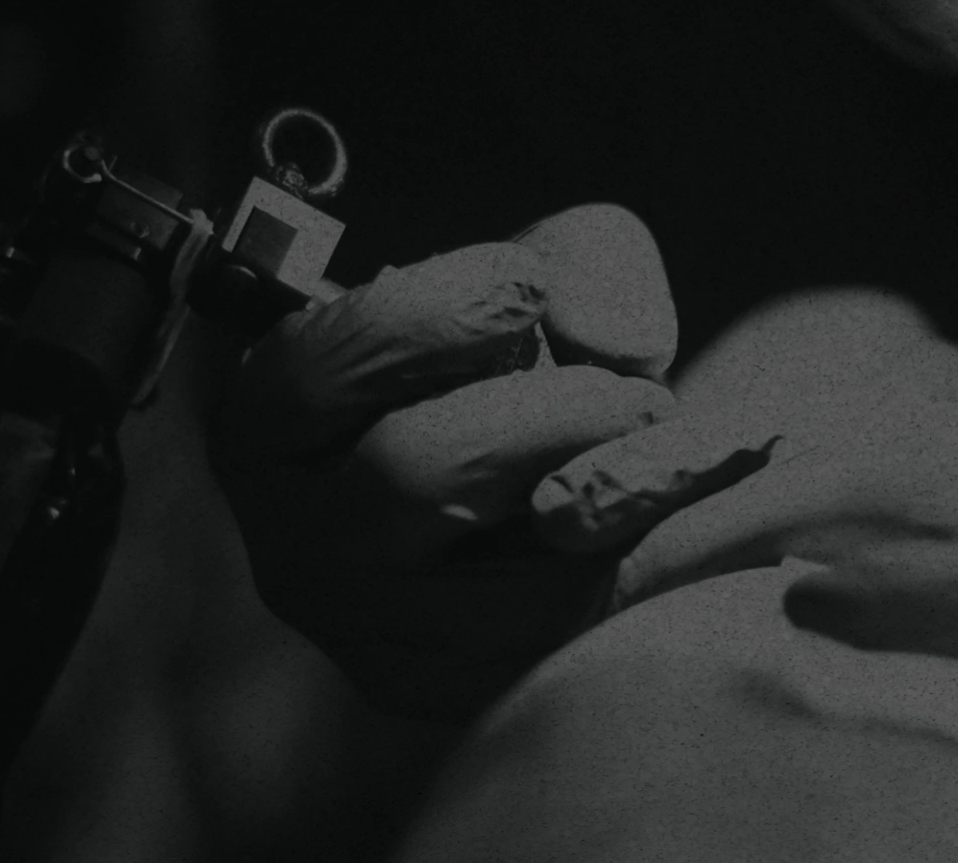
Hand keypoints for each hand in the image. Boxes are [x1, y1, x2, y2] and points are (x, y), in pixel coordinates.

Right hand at [210, 204, 676, 721]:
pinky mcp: (452, 692)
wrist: (558, 472)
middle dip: (550, 420)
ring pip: (512, 592)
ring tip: (662, 449)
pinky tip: (686, 514)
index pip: (314, 373)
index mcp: (271, 423)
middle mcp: (297, 540)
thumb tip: (611, 340)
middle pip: (414, 478)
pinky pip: (568, 649)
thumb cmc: (526, 353)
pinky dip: (645, 573)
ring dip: (616, 504)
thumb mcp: (548, 269)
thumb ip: (586, 266)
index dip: (427, 316)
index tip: (525, 283)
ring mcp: (370, 634)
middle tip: (637, 395)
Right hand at [536, 382, 957, 861]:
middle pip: (886, 477)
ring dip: (716, 464)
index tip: (785, 605)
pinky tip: (650, 475)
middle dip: (739, 521)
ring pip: (847, 422)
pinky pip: (847, 402)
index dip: (898, 591)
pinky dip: (741, 435)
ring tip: (592, 517)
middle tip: (605, 586)